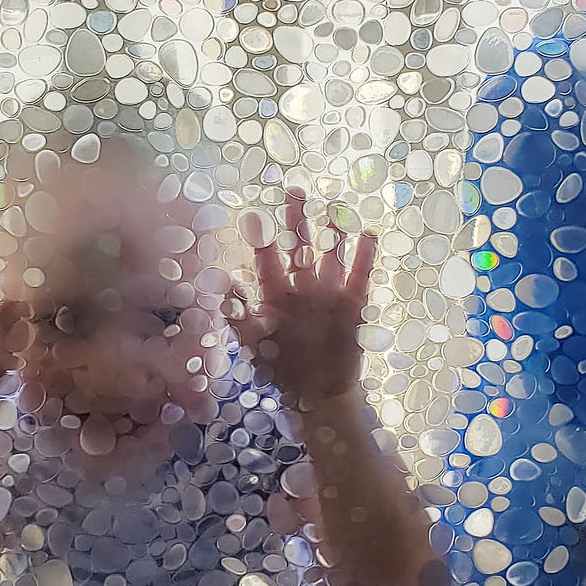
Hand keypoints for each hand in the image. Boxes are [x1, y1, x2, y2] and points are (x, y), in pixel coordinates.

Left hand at [227, 189, 376, 401]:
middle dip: (296, 219)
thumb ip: (236, 311)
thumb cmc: (281, 369)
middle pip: (299, 245)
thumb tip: (219, 279)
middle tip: (294, 190)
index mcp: (274, 292)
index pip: (267, 257)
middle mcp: (301, 286)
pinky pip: (359, 275)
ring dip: (333, 230)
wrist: (317, 395)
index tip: (254, 212)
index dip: (261, 236)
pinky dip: (364, 255)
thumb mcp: (252, 341)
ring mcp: (328, 292)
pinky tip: (366, 234)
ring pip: (330, 253)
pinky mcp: (352, 303)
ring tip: (334, 205)